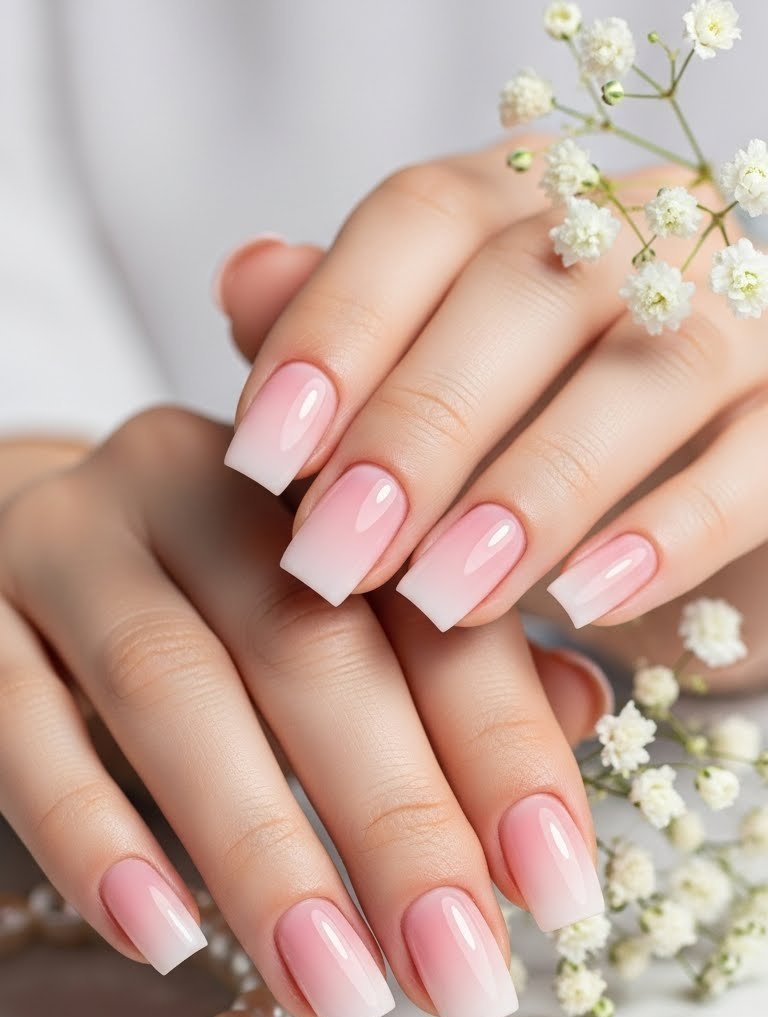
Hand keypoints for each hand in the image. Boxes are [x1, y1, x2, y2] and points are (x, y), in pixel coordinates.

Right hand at [0, 407, 607, 1016]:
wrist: (0, 545)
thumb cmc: (209, 609)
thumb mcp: (333, 618)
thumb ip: (453, 662)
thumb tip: (585, 709)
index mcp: (314, 482)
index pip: (428, 606)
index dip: (502, 744)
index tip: (557, 888)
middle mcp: (192, 485)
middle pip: (311, 646)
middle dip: (397, 820)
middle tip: (459, 970)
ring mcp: (64, 542)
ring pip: (169, 687)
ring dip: (263, 849)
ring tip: (335, 989)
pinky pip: (18, 724)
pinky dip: (93, 833)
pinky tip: (162, 934)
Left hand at [222, 139, 767, 652]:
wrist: (681, 525)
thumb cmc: (524, 455)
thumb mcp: (422, 407)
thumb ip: (344, 342)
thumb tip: (249, 277)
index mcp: (530, 208)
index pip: (424, 219)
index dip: (337, 328)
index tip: (261, 455)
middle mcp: (641, 234)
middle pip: (525, 290)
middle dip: (418, 428)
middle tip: (338, 552)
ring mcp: (735, 318)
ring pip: (646, 371)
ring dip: (533, 489)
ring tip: (442, 594)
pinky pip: (755, 461)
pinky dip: (669, 532)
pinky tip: (585, 602)